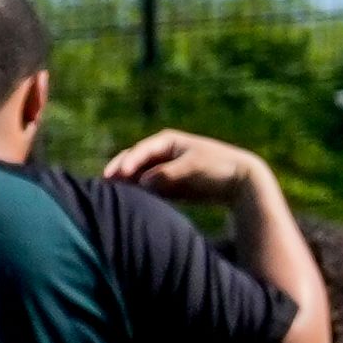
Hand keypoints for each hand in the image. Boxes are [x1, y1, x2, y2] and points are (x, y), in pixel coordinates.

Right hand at [100, 128, 270, 204]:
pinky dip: (135, 192)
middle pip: (132, 161)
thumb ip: (168, 172)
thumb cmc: (218, 166)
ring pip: (135, 175)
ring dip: (124, 183)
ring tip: (110, 193)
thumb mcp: (194, 165)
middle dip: (118, 170)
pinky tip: (126, 201)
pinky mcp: (164, 185)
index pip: (141, 150)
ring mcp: (161, 169)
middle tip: (104, 182)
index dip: (129, 161)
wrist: (238, 180)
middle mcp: (160, 154)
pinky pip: (144, 188)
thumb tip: (143, 181)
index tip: (121, 175)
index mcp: (167, 142)